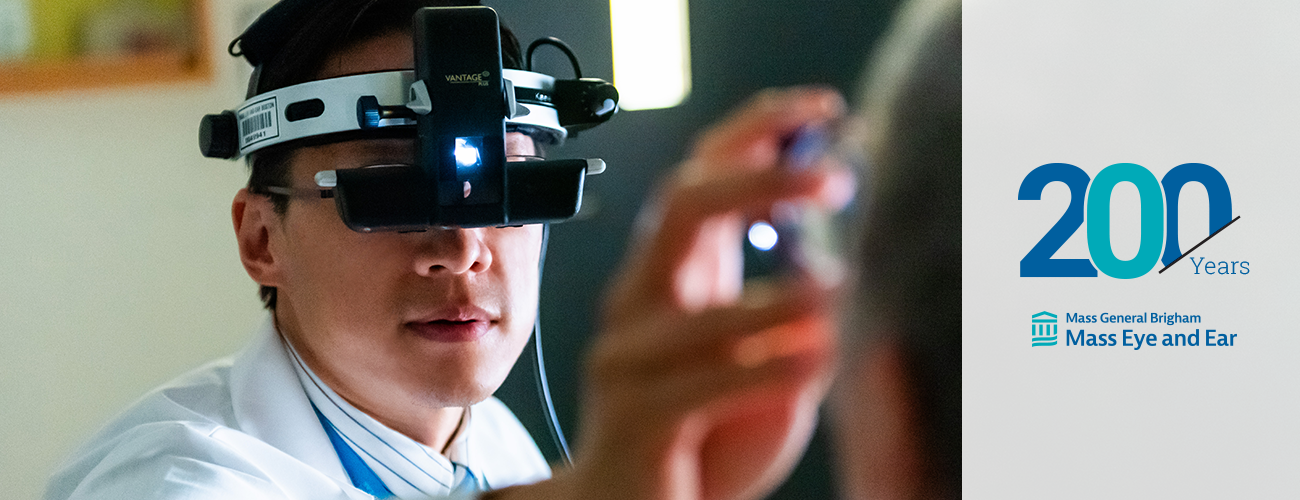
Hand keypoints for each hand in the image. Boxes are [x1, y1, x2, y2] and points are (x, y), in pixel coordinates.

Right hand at [570, 87, 853, 499]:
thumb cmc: (703, 434)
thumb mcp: (762, 358)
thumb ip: (792, 307)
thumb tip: (837, 245)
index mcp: (669, 275)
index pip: (700, 175)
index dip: (755, 131)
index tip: (822, 110)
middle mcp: (639, 303)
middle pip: (682, 207)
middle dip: (761, 179)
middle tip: (834, 177)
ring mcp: (628, 359)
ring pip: (701, 309)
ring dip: (780, 299)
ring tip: (839, 295)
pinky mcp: (639, 417)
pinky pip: (704, 384)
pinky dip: (766, 369)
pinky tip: (816, 361)